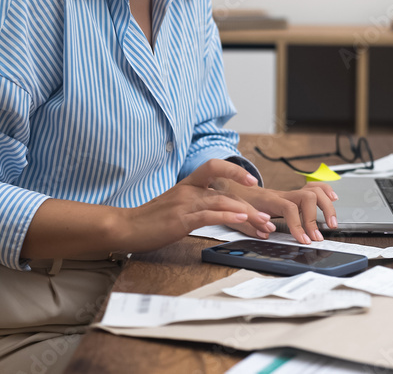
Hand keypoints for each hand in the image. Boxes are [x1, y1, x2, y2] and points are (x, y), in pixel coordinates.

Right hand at [117, 159, 263, 251]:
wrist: (125, 226)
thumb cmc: (149, 219)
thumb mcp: (174, 205)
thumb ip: (193, 203)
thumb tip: (214, 208)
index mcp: (187, 184)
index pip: (213, 167)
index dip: (234, 170)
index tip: (252, 180)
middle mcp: (188, 190)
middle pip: (226, 191)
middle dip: (250, 205)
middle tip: (267, 217)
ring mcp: (184, 204)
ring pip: (222, 203)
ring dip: (246, 214)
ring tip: (262, 223)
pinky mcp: (181, 220)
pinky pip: (209, 215)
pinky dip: (227, 216)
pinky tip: (241, 220)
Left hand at [209, 178, 338, 244]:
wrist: (234, 184)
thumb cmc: (237, 201)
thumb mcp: (238, 214)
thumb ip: (250, 223)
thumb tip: (266, 233)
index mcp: (269, 199)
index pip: (288, 208)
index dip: (298, 224)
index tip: (304, 241)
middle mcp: (282, 193)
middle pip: (308, 197)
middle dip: (316, 217)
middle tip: (318, 237)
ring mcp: (289, 192)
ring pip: (315, 190)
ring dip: (327, 206)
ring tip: (331, 224)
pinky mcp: (294, 194)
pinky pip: (314, 187)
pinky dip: (327, 191)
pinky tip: (333, 199)